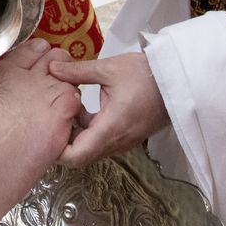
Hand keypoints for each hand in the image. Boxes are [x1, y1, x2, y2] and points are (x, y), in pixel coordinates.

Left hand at [46, 52, 169, 166]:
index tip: (46, 127)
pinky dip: (88, 128)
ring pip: (90, 147)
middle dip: (63, 137)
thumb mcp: (109, 69)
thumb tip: (51, 69)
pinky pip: (101, 141)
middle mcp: (116, 142)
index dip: (56, 148)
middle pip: (80, 154)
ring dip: (76, 132)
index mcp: (110, 129)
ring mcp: (123, 142)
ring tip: (66, 105)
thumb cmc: (146, 74)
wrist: (179, 80)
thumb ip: (77, 72)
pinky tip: (82, 106)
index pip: (75, 157)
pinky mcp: (127, 136)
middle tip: (51, 113)